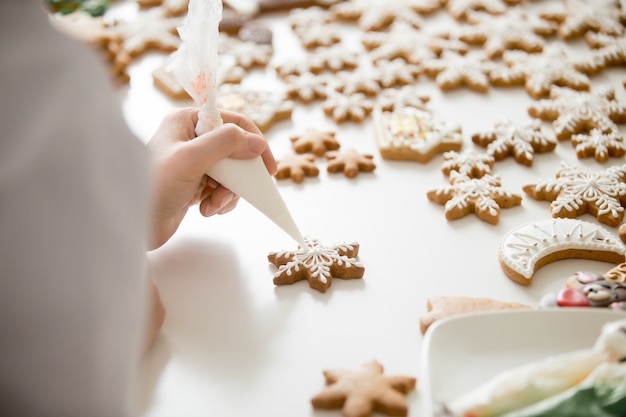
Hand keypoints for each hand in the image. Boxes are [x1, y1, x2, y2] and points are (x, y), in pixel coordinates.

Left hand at [147, 108, 276, 249]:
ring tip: (212, 205)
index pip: (233, 122)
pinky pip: (222, 188)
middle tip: (238, 192)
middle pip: (235, 150)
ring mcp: (193, 162)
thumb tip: (257, 142)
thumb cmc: (153, 187)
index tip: (268, 167)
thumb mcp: (190, 159)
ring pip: (231, 173)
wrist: (132, 225)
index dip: (254, 142)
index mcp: (186, 121)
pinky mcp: (193, 184)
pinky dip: (220, 201)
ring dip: (228, 193)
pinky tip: (206, 209)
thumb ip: (225, 144)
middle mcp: (190, 138)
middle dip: (237, 176)